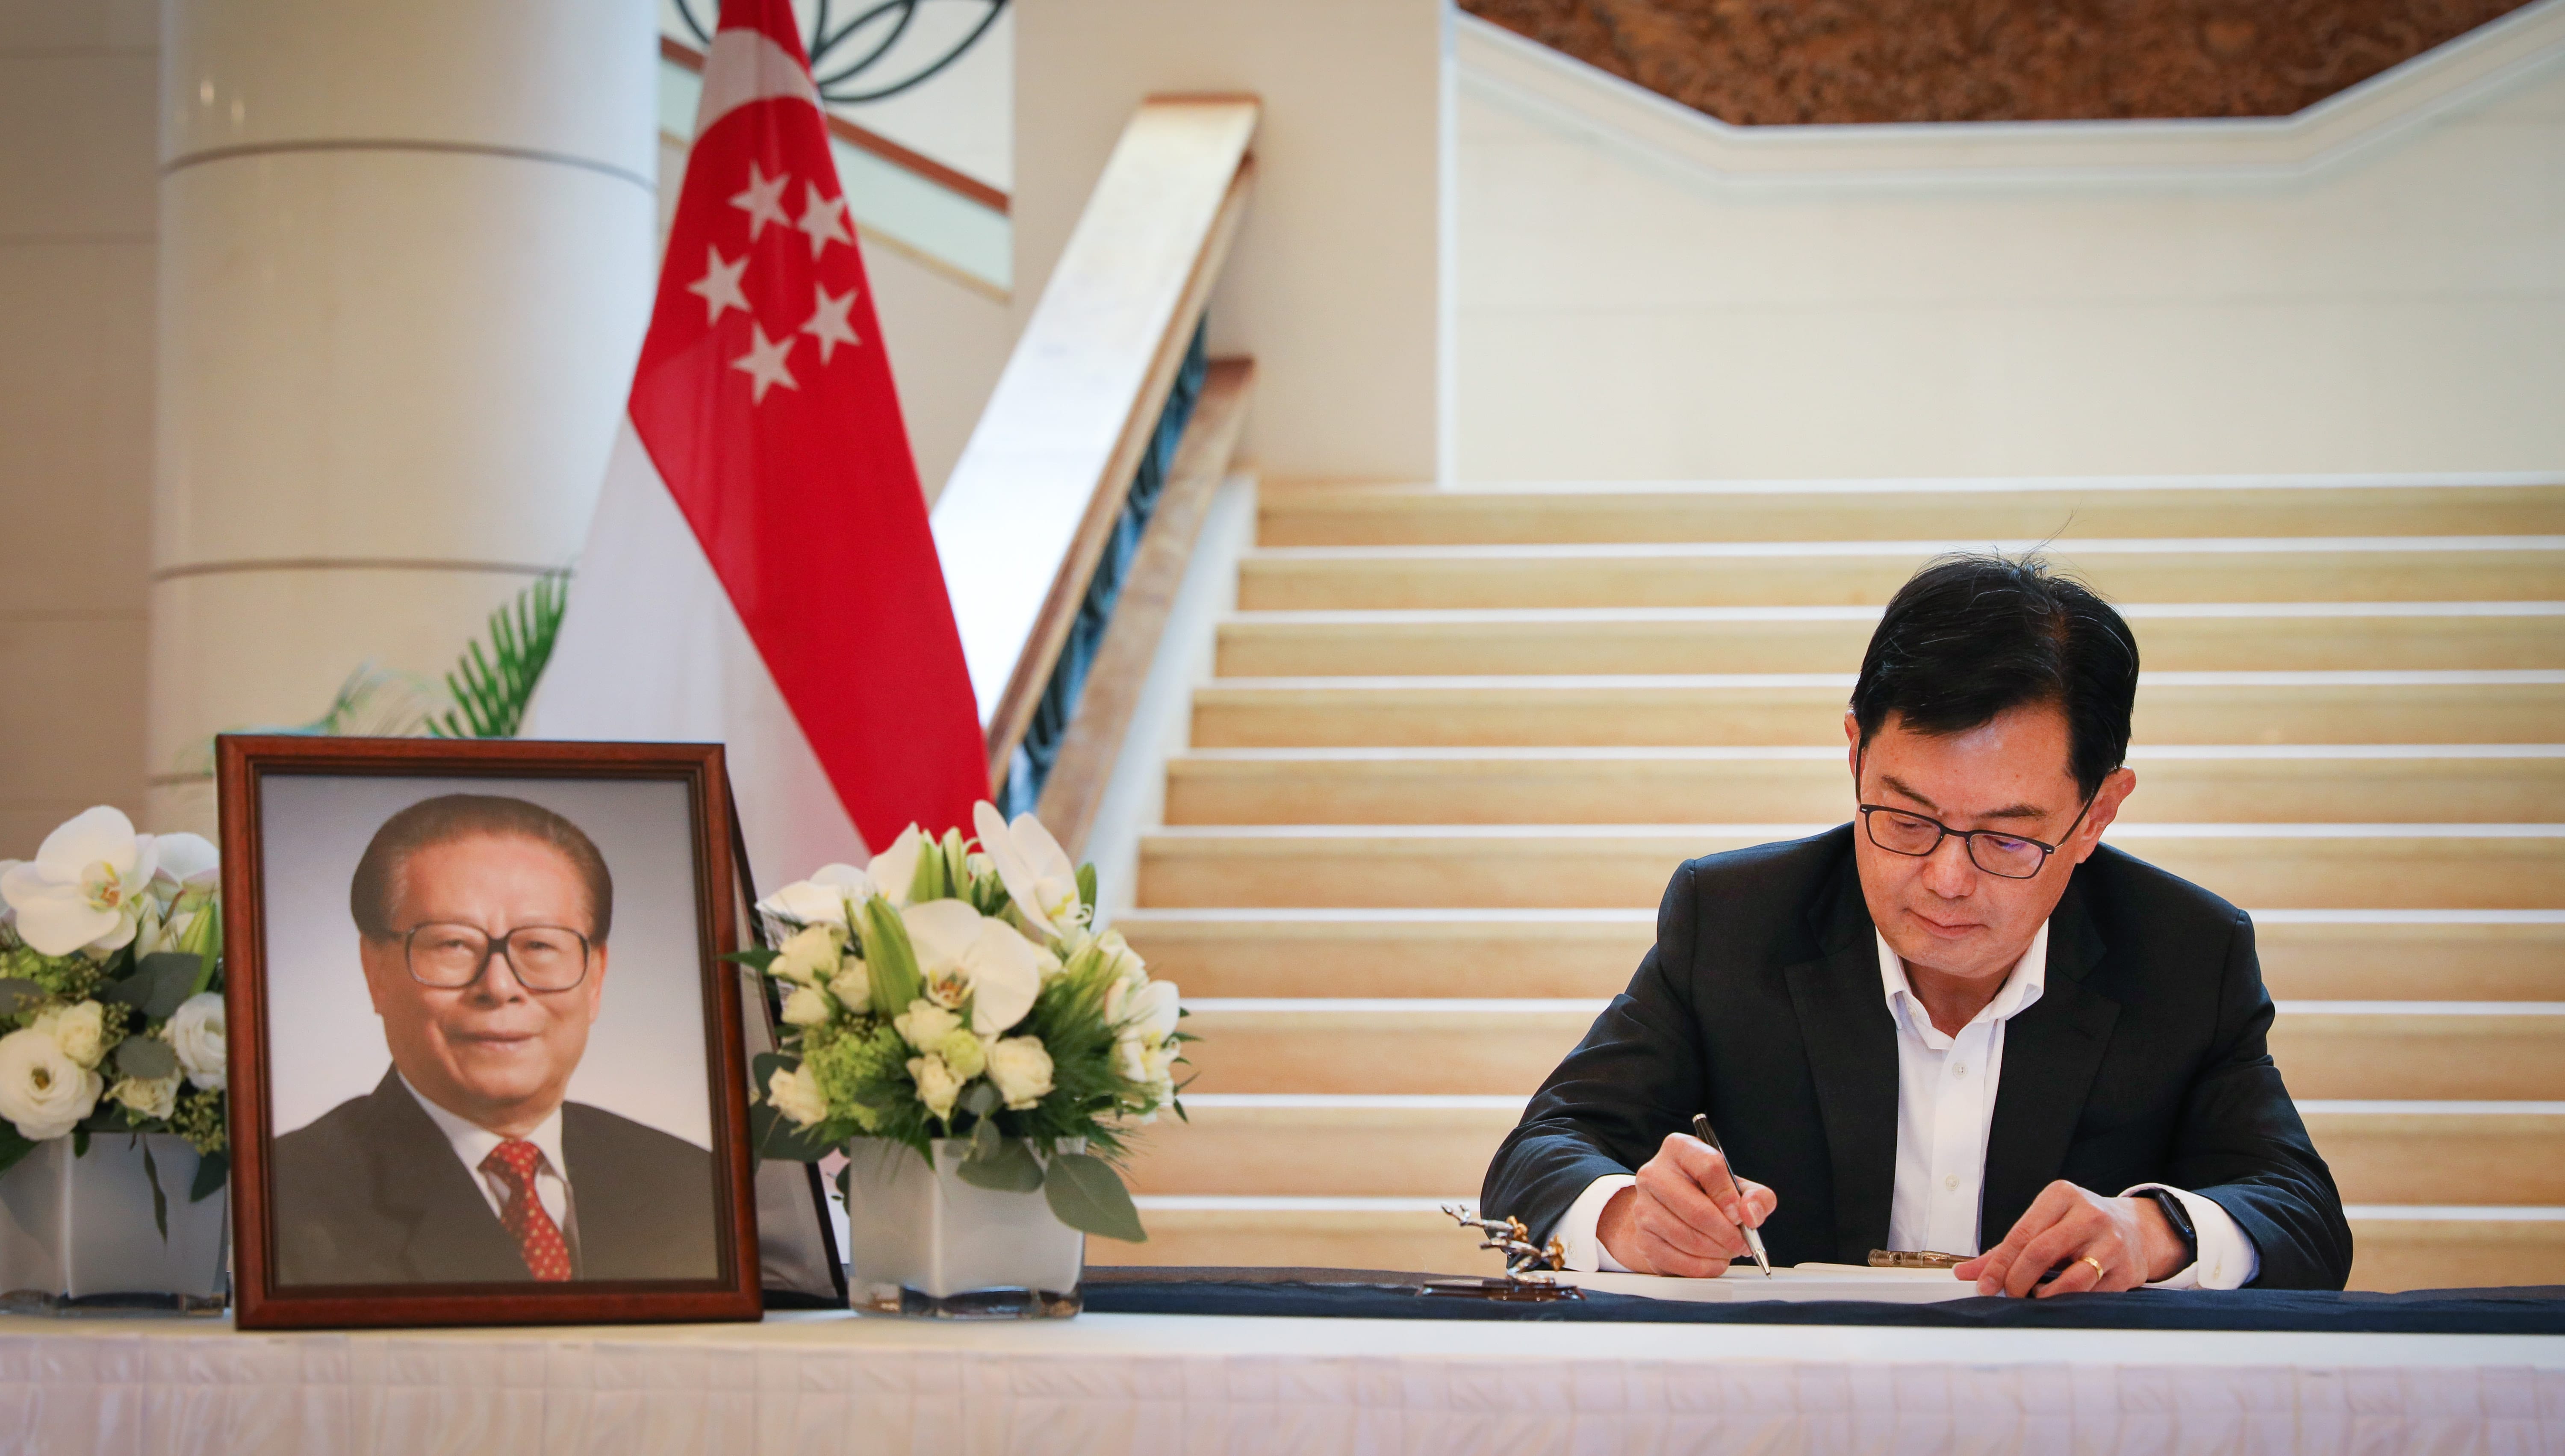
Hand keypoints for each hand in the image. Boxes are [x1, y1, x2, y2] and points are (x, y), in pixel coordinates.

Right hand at [1595, 1133, 1777, 1277]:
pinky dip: (1701, 1266)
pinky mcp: (1643, 1238)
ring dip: (1716, 1251)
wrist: (1671, 1211)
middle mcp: (1654, 1174)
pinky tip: (1713, 1260)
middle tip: (1741, 1243)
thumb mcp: (1738, 1187)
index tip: (1739, 1215)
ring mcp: (1643, 1207)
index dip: (1729, 1196)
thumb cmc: (1708, 1194)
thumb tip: (1751, 1215)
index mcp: (1679, 1149)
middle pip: (1696, 1209)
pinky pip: (1675, 1259)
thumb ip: (1756, 1197)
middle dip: (1726, 1233)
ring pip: (1685, 1236)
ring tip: (1728, 1250)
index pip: (1709, 1167)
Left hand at [1954, 1180, 2185, 1296]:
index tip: (1983, 1285)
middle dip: (2017, 1280)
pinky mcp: (2128, 1270)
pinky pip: (2092, 1295)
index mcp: (2062, 1195)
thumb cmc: (2079, 1226)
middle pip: (2041, 1253)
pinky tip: (2058, 1301)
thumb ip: (2006, 1249)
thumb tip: (1966, 1272)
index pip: (2021, 1233)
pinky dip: (2068, 1303)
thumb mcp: (2045, 1224)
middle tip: (2007, 1295)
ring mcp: (2112, 1242)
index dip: (1998, 1264)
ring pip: (2071, 1279)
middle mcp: (2089, 1215)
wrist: (2137, 1229)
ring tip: (2033, 1298)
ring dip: (2044, 1296)